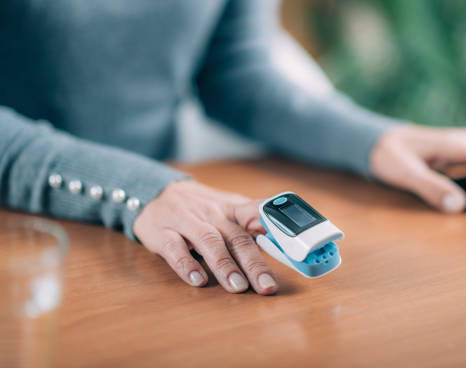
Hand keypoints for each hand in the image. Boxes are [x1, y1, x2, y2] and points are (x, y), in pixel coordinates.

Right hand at [133, 180, 277, 294]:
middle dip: (254, 263)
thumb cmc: (202, 208)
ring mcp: (187, 222)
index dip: (276, 229)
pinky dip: (186, 265)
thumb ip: (254, 224)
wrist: (157, 193)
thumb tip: (286, 244)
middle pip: (237, 238)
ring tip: (237, 287)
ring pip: (209, 242)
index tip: (293, 247)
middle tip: (266, 286)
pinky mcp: (162, 233)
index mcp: (233, 209)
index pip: (259, 214)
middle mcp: (213, 215)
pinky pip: (175, 249)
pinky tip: (197, 280)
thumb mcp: (230, 209)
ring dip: (224, 265)